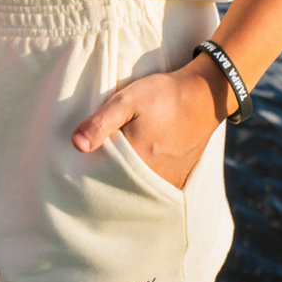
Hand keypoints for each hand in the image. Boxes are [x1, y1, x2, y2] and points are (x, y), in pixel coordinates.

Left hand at [71, 65, 226, 189]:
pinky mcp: (180, 177)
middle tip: (100, 158)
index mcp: (137, 161)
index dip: (90, 167)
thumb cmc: (164, 95)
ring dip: (125, 179)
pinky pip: (155, 187)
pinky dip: (143, 181)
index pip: (103, 175)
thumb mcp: (127, 100)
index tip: (83, 157)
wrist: (205, 94)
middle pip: (120, 184)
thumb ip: (101, 123)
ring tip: (117, 162)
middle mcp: (154, 177)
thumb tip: (77, 144)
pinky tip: (136, 167)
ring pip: (137, 188)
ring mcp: (169, 179)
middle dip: (107, 175)